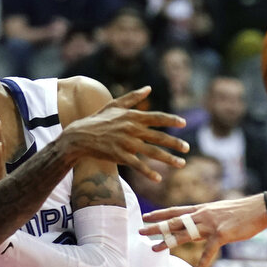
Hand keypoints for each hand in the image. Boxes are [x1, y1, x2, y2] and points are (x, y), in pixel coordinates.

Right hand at [59, 87, 189, 180]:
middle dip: (175, 143)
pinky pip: (137, 165)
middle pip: (158, 136)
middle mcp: (131, 129)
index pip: (156, 117)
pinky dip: (148, 172)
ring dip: (168, 159)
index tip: (184, 123)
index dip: (171, 120)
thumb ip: (133, 97)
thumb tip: (148, 88)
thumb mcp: (114, 105)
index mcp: (132, 116)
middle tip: (187, 148)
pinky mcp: (120, 156)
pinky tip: (158, 179)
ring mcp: (126, 143)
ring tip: (182, 164)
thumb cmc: (98, 119)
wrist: (79, 136)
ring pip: (152, 152)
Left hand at [141, 193, 266, 266]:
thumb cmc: (243, 211)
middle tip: (140, 231)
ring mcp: (210, 225)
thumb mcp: (221, 212)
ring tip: (154, 249)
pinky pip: (207, 253)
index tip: (146, 216)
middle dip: (156, 227)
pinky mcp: (221, 235)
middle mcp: (202, 215)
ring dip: (168, 242)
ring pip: (184, 234)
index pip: (176, 211)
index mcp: (202, 209)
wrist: (259, 209)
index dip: (160, 214)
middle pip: (174, 221)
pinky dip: (201, 265)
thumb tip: (200, 229)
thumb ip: (208, 220)